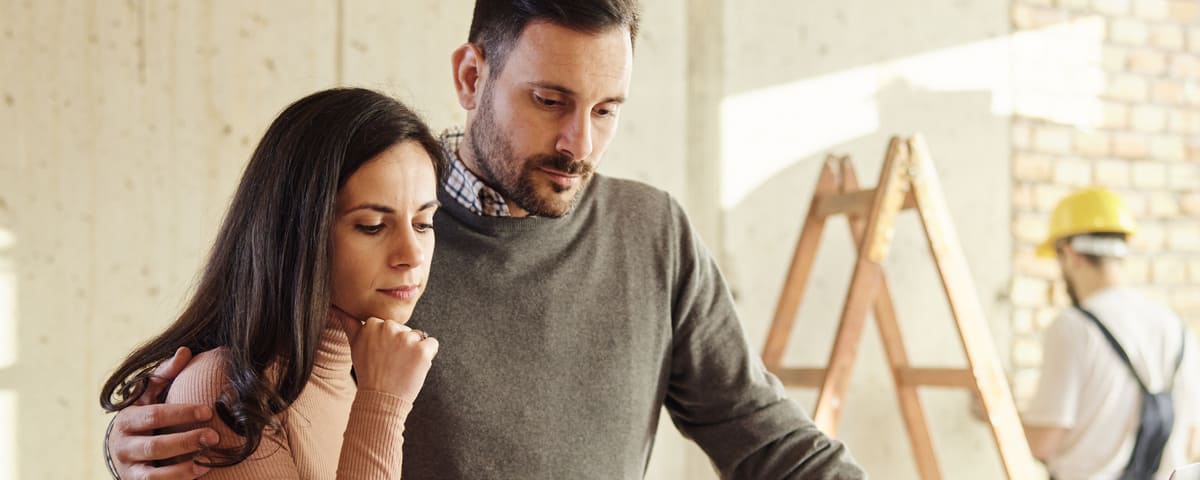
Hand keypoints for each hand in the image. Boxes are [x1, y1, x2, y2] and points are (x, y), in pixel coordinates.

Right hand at [107, 347, 219, 479]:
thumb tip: (185, 351)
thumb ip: (164, 374)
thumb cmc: (143, 417)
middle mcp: (123, 446)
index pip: (154, 415)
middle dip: (186, 442)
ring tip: (207, 462)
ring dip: (181, 469)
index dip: (181, 413)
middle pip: (155, 446)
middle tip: (214, 437)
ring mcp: (129, 469)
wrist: (121, 451)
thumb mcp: (148, 396)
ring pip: (153, 474)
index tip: (208, 411)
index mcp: (127, 419)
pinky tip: (199, 473)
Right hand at [334, 309, 438, 400]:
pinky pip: (432, 344)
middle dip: (401, 344)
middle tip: (390, 363)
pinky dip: (428, 355)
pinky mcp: (422, 350)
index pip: (389, 326)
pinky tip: (414, 367)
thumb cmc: (368, 372)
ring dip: (414, 351)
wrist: (381, 399)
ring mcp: (407, 338)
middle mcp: (389, 327)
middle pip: (404, 330)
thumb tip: (335, 306)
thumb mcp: (354, 345)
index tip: (380, 355)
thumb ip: (349, 323)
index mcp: (372, 324)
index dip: (388, 342)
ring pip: (418, 337)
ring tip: (401, 366)